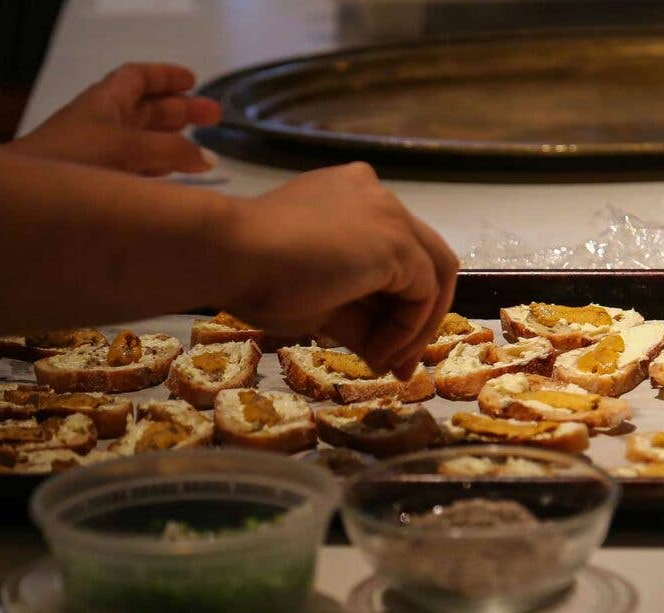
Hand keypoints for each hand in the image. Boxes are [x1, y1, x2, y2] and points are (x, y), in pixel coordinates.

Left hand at [10, 62, 221, 175]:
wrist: (24, 201)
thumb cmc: (73, 161)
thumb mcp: (127, 149)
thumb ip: (171, 152)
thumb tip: (208, 157)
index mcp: (104, 103)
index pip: (137, 78)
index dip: (166, 77)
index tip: (194, 81)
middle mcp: (102, 124)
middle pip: (147, 110)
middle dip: (181, 111)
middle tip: (216, 117)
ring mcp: (100, 155)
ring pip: (145, 142)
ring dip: (174, 143)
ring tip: (206, 152)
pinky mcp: (100, 184)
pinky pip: (138, 169)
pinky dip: (160, 170)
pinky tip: (177, 180)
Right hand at [227, 162, 458, 379]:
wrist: (229, 254)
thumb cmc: (254, 274)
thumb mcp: (316, 302)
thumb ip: (357, 319)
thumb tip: (385, 357)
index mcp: (350, 198)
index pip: (394, 255)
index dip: (395, 307)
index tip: (381, 352)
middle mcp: (376, 195)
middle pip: (424, 261)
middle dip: (418, 320)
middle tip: (400, 367)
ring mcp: (390, 213)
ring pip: (434, 275)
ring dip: (417, 328)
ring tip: (389, 365)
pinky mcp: (397, 241)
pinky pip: (424, 293)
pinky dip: (408, 329)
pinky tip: (378, 353)